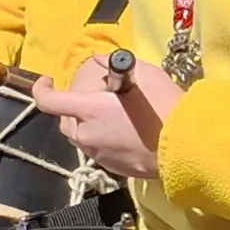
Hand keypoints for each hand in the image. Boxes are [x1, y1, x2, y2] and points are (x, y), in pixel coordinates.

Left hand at [32, 57, 178, 180]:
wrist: (187, 147)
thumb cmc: (165, 106)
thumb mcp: (142, 74)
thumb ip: (112, 65)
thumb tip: (96, 60)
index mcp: (89, 111)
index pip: (49, 102)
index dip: (42, 89)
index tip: (47, 81)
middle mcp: (88, 135)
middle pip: (65, 122)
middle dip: (71, 109)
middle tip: (90, 98)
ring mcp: (99, 155)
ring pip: (81, 138)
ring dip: (87, 125)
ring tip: (109, 115)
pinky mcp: (112, 168)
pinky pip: (99, 150)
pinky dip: (102, 138)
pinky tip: (123, 132)